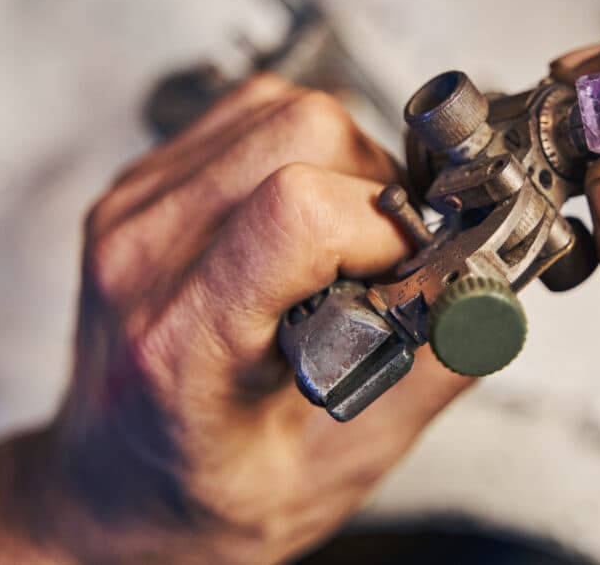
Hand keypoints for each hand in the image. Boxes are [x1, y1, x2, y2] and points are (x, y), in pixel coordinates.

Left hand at [40, 77, 468, 562]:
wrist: (113, 487)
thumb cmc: (204, 493)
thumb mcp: (335, 469)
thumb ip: (427, 377)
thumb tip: (486, 298)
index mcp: (183, 344)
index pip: (297, 214)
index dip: (386, 226)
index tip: (409, 267)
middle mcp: (143, 258)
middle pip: (299, 133)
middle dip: (375, 186)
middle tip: (383, 255)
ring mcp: (134, 211)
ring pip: (279, 107)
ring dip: (342, 163)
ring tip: (341, 240)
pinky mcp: (141, 185)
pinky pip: (245, 114)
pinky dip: (300, 151)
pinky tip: (300, 218)